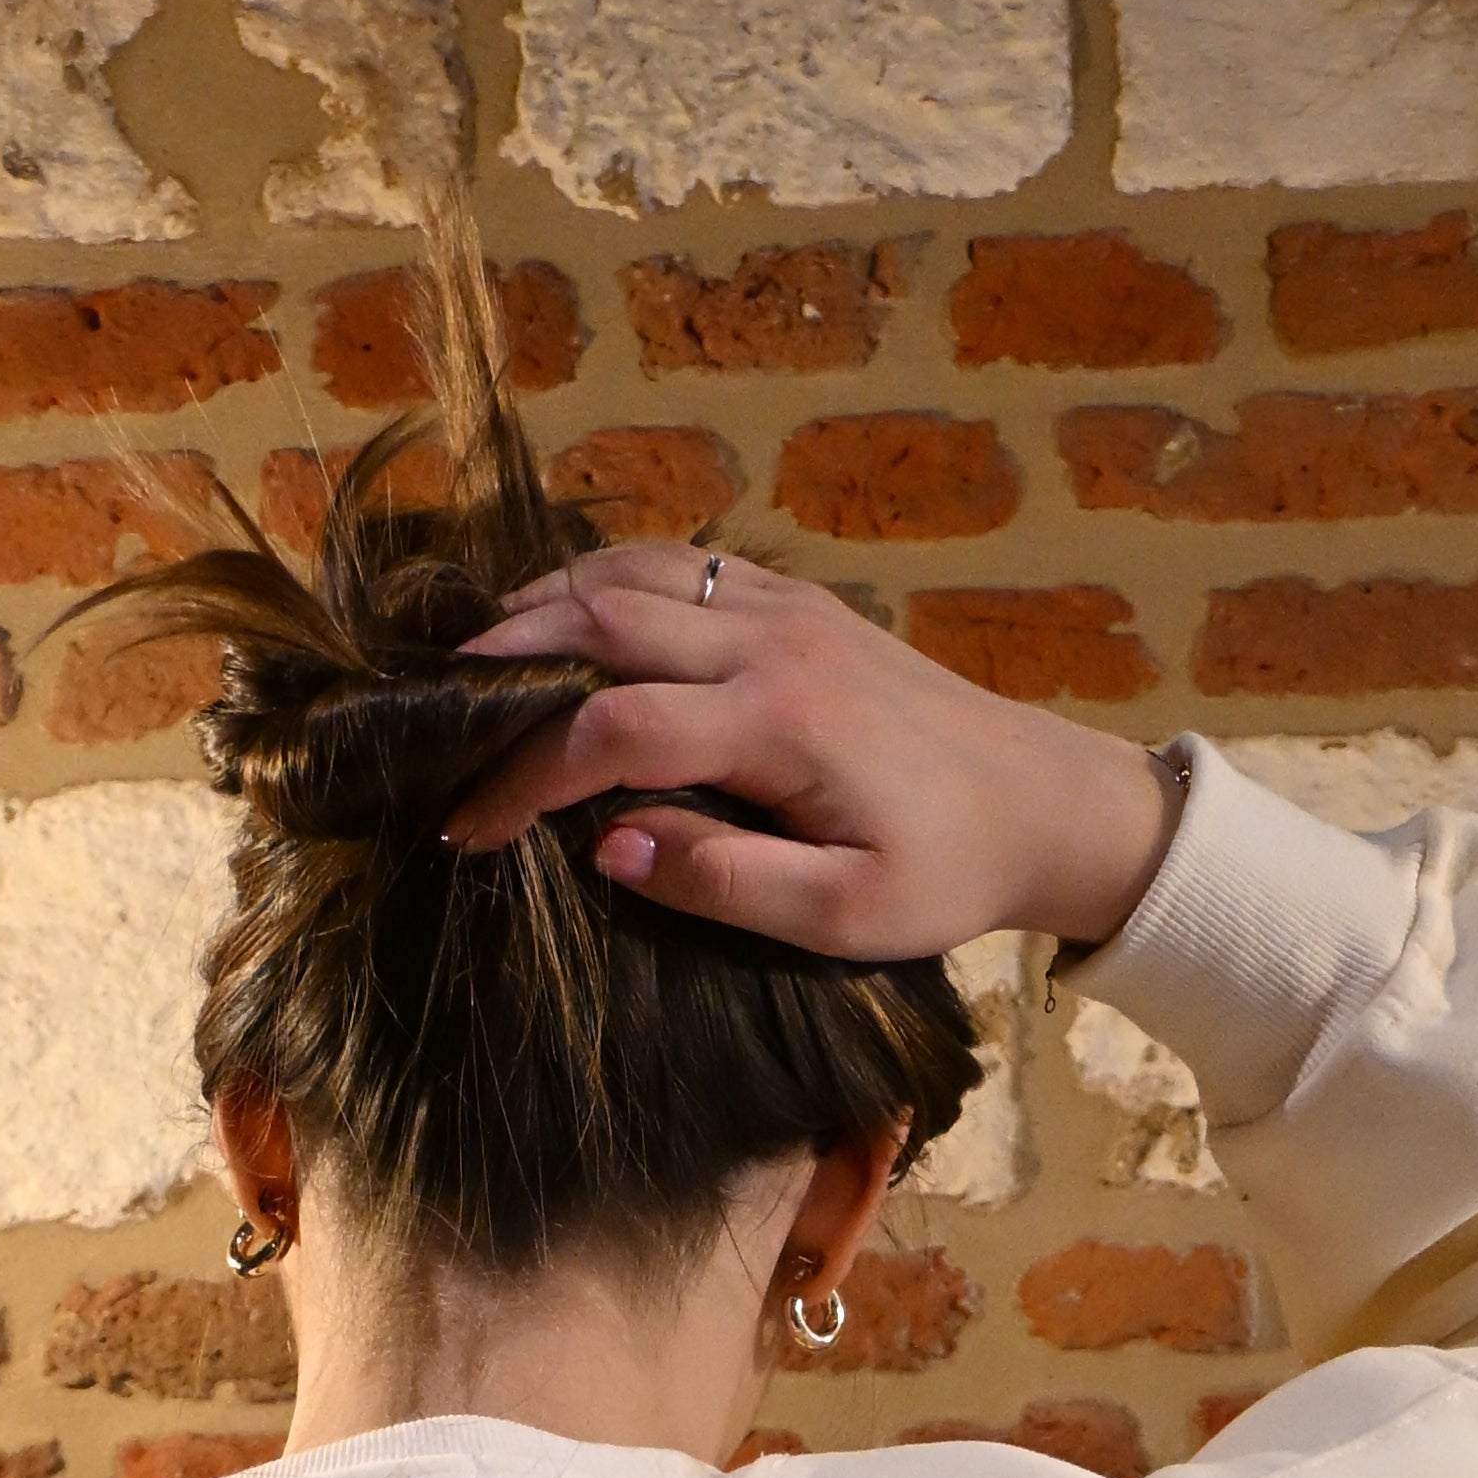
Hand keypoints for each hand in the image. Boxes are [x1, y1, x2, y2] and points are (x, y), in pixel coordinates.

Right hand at [443, 545, 1178, 960]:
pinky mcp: (797, 601)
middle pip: (603, 618)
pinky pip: (678, 562)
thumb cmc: (947, 872)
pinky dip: (605, 578)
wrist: (1041, 800)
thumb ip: (725, 885)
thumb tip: (611, 845)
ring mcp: (784, 607)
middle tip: (436, 712)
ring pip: (635, 572)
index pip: (612, 729)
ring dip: (546, 603)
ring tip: (478, 656)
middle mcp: (772, 642)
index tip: (467, 828)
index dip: (524, 776)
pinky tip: (564, 612)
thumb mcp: (844, 915)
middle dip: (506, 662)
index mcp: (778, 724)